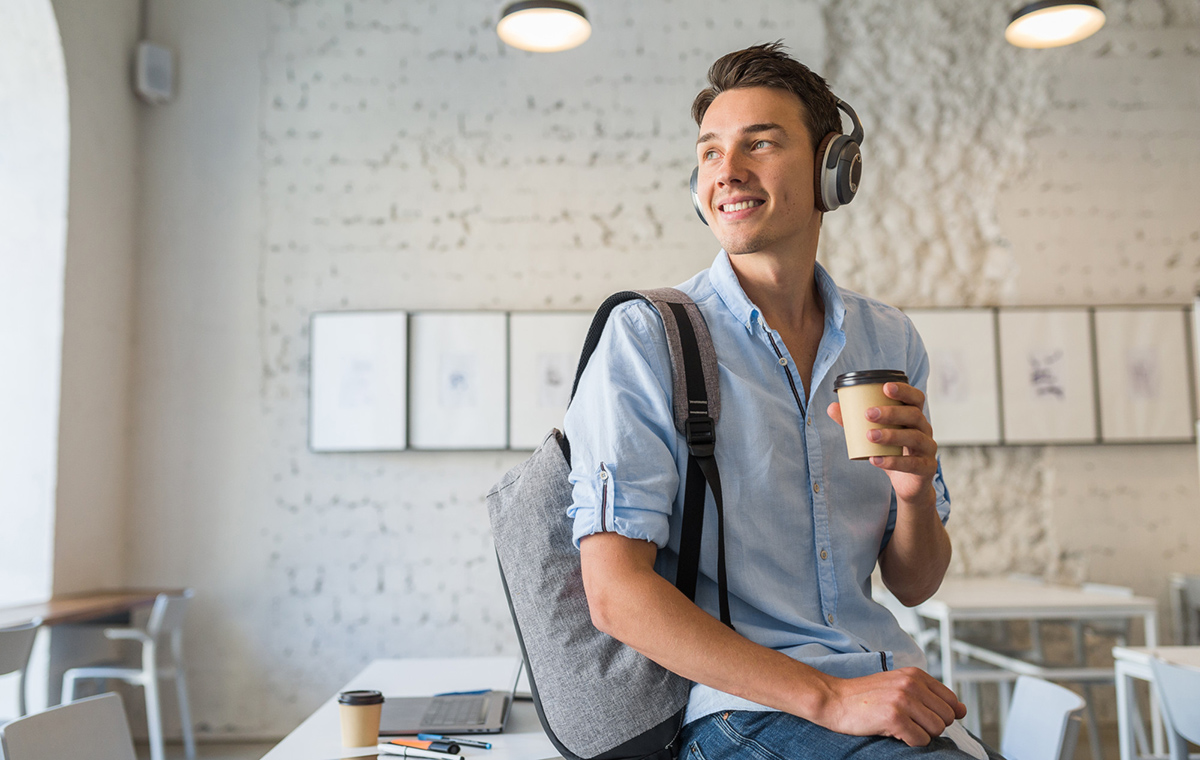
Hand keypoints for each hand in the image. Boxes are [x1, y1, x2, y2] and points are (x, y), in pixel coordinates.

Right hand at [816, 667, 966, 746]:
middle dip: (930, 726)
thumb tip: (963, 710)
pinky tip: (892, 731)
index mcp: (915, 674)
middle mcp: (912, 683)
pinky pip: (920, 740)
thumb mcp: (900, 686)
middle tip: (907, 721)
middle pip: (946, 718)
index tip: (921, 716)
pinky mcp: (894, 717)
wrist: (834, 699)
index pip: (951, 701)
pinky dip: (909, 741)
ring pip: (936, 730)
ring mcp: (903, 699)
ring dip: (920, 734)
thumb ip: (930, 695)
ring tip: (899, 725)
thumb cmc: (866, 696)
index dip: (940, 714)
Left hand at [826, 382, 937, 506]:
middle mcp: (924, 430)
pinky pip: (912, 463)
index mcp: (913, 417)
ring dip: (891, 435)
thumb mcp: (874, 436)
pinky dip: (893, 462)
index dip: (904, 390)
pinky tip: (875, 460)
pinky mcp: (926, 468)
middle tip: (868, 413)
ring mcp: (928, 449)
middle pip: (914, 415)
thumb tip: (832, 407)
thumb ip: (854, 422)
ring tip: (870, 435)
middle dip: (892, 413)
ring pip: (914, 437)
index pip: (916, 398)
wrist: (907, 484)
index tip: (885, 387)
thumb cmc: (892, 452)